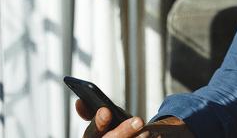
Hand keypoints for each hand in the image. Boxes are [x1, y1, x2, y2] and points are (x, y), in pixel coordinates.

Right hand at [75, 99, 195, 137]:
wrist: (123, 136)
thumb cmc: (111, 126)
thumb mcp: (102, 116)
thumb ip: (92, 110)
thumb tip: (80, 102)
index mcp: (91, 136)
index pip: (92, 131)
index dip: (99, 122)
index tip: (106, 111)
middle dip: (123, 131)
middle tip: (139, 121)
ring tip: (146, 131)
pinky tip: (156, 136)